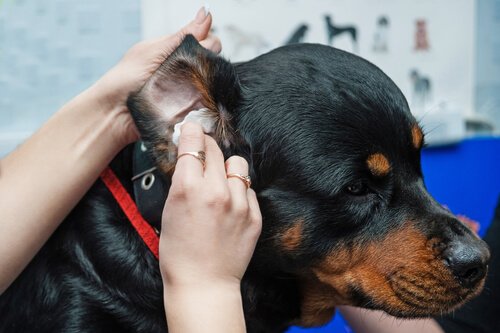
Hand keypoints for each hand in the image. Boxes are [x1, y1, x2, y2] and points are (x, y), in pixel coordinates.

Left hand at [87, 7, 221, 147]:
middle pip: (214, 62)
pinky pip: (207, 105)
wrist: (114, 113)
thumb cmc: (125, 80)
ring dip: (210, 84)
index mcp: (176, 51)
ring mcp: (188, 91)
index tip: (200, 50)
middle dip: (210, 65)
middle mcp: (184, 70)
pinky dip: (208, 103)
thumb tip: (206, 12)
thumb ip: (184, 36)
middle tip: (192, 71)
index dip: (208, 45)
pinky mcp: (189, 111)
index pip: (208, 42)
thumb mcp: (155, 50)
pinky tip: (199, 102)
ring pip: (214, 84)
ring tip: (193, 88)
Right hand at [159, 122, 261, 289]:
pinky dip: (239, 191)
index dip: (192, 132)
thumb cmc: (178, 252)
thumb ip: (181, 180)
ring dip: (227, 167)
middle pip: (215, 149)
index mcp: (188, 188)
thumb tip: (188, 157)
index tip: (192, 129)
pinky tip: (230, 204)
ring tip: (220, 180)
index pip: (193, 143)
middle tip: (203, 151)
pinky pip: (248, 189)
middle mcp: (217, 191)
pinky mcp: (254, 216)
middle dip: (207, 146)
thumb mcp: (168, 210)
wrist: (203, 283)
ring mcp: (239, 203)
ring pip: (238, 164)